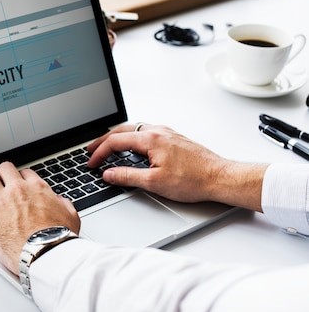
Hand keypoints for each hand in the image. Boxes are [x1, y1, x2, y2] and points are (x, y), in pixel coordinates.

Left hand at [0, 161, 80, 275]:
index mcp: (37, 188)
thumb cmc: (58, 240)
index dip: (21, 179)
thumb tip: (60, 201)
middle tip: (1, 186)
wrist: (46, 255)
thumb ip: (63, 205)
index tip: (19, 186)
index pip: (25, 173)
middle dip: (2, 176)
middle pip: (4, 169)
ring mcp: (2, 202)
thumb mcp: (70, 217)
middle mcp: (18, 191)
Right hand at [86, 124, 265, 210]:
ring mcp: (167, 133)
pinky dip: (132, 137)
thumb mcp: (154, 182)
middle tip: (91, 150)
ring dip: (118, 137)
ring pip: (135, 129)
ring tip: (108, 147)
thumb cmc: (194, 179)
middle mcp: (158, 131)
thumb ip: (127, 176)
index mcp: (150, 138)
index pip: (115, 141)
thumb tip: (109, 174)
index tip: (92, 163)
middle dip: (103, 140)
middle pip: (122, 130)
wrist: (221, 178)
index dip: (99, 153)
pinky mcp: (174, 139)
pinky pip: (146, 132)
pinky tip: (133, 147)